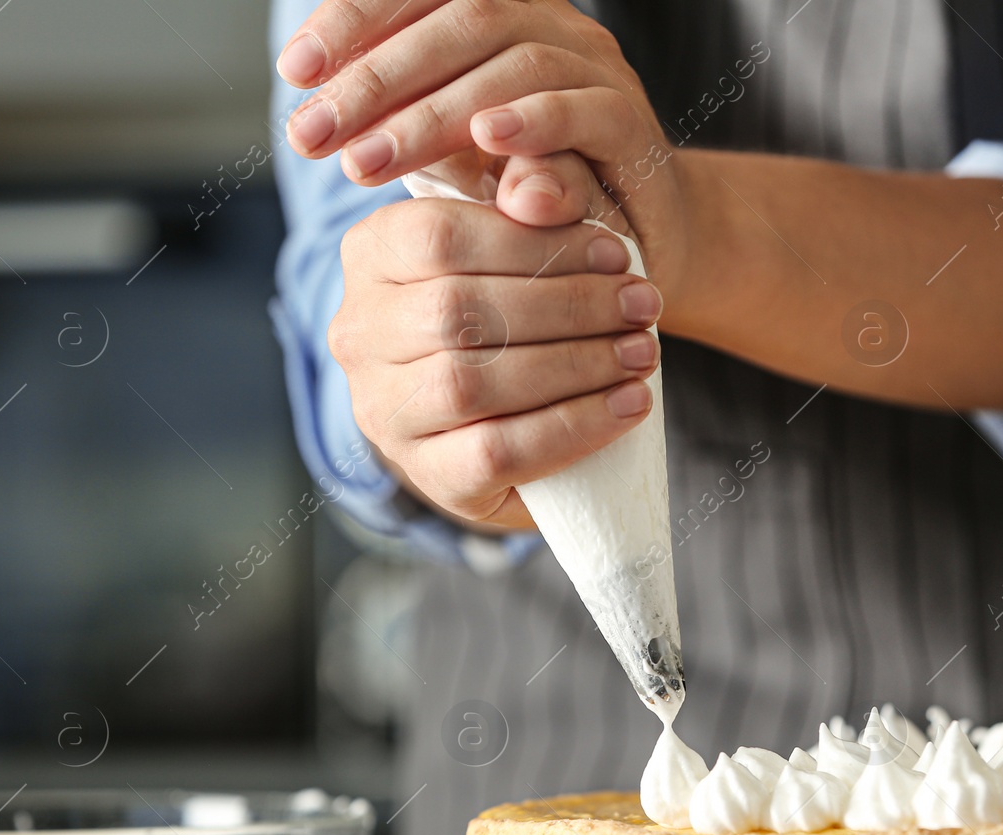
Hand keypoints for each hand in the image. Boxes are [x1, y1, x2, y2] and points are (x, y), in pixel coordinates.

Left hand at [276, 0, 694, 304]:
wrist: (626, 243)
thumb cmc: (525, 191)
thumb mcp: (448, 154)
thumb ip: (396, 123)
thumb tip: (309, 115)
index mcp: (500, 14)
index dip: (355, 20)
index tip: (295, 72)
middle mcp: (551, 25)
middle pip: (458, 21)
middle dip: (375, 78)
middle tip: (313, 133)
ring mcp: (596, 70)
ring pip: (511, 62)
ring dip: (431, 113)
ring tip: (367, 162)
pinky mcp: (632, 126)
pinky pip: (583, 109)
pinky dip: (534, 119)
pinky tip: (485, 137)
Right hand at [330, 195, 663, 528]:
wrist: (529, 417)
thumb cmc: (534, 305)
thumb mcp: (537, 234)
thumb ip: (540, 189)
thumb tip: (540, 190)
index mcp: (371, 256)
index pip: (438, 235)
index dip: (535, 242)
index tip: (617, 255)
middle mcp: (359, 334)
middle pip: (458, 309)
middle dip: (568, 306)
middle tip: (643, 306)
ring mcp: (384, 412)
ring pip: (471, 383)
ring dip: (575, 365)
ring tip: (641, 354)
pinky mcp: (429, 476)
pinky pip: (496, 451)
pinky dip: (573, 426)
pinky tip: (628, 405)